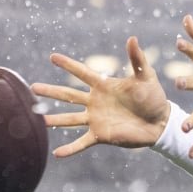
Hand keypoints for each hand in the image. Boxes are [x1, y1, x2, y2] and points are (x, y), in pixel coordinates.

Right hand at [31, 37, 169, 156]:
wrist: (160, 122)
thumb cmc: (153, 96)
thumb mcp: (146, 76)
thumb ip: (137, 59)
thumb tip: (132, 38)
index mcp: (104, 85)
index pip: (82, 72)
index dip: (68, 65)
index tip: (52, 57)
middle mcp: (95, 101)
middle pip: (68, 95)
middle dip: (51, 91)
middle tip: (32, 87)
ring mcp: (96, 119)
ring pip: (70, 118)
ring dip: (54, 119)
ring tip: (38, 120)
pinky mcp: (101, 135)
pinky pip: (82, 142)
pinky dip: (69, 149)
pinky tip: (56, 154)